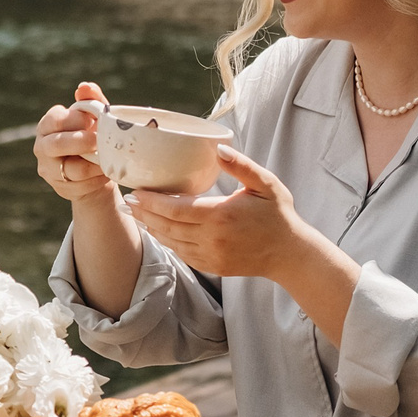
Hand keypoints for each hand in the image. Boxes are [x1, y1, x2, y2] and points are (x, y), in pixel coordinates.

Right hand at [34, 81, 118, 206]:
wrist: (94, 169)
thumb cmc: (92, 135)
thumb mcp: (93, 118)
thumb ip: (90, 100)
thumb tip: (85, 87)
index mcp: (48, 125)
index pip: (56, 120)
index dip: (75, 119)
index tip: (91, 120)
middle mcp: (42, 147)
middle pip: (57, 145)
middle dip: (81, 142)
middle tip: (99, 140)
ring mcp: (49, 169)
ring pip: (73, 169)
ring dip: (95, 163)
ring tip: (109, 157)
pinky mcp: (61, 188)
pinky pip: (82, 186)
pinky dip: (98, 179)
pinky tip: (107, 172)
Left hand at [128, 146, 308, 278]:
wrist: (290, 254)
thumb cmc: (278, 215)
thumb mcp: (266, 184)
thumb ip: (242, 166)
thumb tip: (218, 149)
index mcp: (221, 215)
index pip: (176, 209)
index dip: (152, 202)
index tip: (136, 192)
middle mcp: (212, 238)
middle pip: (167, 226)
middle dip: (144, 213)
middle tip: (128, 201)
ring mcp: (211, 256)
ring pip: (171, 242)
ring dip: (152, 228)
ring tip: (136, 214)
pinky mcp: (212, 266)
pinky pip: (183, 254)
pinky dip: (167, 242)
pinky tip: (159, 231)